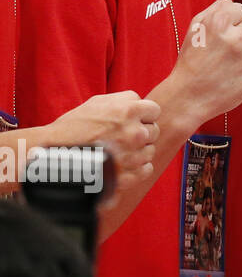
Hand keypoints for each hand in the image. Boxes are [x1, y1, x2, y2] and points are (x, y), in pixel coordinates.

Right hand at [43, 91, 160, 194]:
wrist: (51, 155)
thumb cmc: (73, 126)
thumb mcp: (98, 103)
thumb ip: (125, 100)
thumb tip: (142, 104)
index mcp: (129, 110)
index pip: (154, 111)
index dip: (144, 115)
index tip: (133, 120)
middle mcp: (134, 132)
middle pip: (154, 131)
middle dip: (141, 133)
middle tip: (122, 137)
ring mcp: (132, 155)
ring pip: (150, 151)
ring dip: (138, 151)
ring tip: (117, 151)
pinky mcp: (127, 175)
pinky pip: (146, 169)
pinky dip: (137, 168)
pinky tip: (121, 164)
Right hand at [166, 0, 241, 128]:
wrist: (189, 97)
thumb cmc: (191, 62)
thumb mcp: (195, 28)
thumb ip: (217, 9)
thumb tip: (241, 9)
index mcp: (219, 22)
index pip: (240, 9)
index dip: (231, 21)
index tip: (222, 33)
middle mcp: (236, 37)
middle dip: (241, 35)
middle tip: (223, 51)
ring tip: (227, 65)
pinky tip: (234, 76)